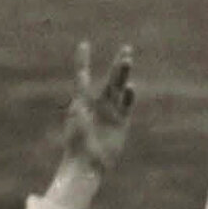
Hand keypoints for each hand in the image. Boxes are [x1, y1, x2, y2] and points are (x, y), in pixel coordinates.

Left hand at [60, 40, 138, 179]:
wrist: (86, 163)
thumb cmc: (77, 139)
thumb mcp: (78, 111)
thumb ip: (82, 92)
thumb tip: (82, 73)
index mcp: (83, 100)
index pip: (84, 75)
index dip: (83, 60)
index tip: (84, 45)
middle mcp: (98, 104)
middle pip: (111, 80)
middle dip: (119, 66)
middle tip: (127, 49)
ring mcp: (111, 113)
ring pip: (120, 89)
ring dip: (124, 76)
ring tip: (128, 60)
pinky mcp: (121, 124)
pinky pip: (127, 106)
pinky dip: (130, 97)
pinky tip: (131, 87)